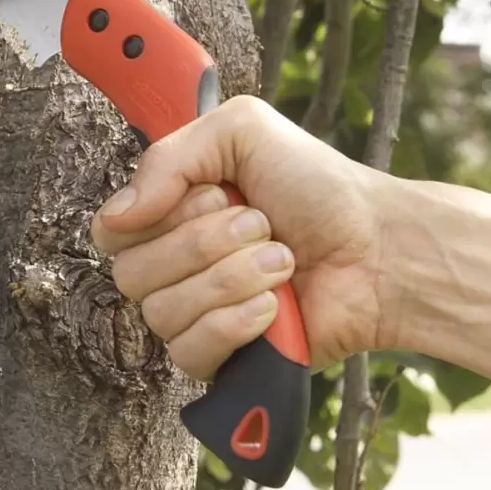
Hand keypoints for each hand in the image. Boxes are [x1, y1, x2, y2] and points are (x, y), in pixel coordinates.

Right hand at [89, 95, 391, 378]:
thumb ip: (166, 158)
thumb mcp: (241, 131)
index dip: (153, 216)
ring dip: (231, 278)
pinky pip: (190, 352)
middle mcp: (174, 266)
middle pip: (130, 274)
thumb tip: (117, 216)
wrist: (380, 246)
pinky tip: (275, 307)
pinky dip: (235, 322)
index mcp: (171, 213)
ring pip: (161, 313)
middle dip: (204, 243)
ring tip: (281, 261)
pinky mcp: (223, 358)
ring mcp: (196, 314)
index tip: (209, 194)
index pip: (110, 230)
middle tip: (260, 223)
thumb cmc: (317, 186)